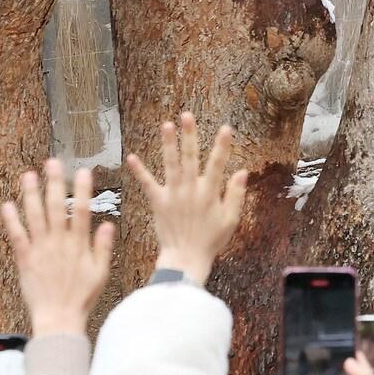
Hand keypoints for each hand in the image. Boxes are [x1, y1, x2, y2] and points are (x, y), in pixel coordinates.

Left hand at [1, 160, 114, 336]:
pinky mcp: (25, 258)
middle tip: (52, 162)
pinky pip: (16, 235)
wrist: (59, 317)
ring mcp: (41, 249)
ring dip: (31, 194)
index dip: (83, 190)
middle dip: (55, 183)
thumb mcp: (101, 273)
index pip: (82, 211)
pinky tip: (8, 204)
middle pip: (56, 207)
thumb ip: (103, 248)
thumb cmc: (82, 297)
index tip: (84, 171)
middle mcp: (59, 243)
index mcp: (79, 245)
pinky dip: (11, 220)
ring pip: (35, 216)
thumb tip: (108, 225)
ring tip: (29, 175)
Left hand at [126, 112, 246, 284]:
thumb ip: (236, 196)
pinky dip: (140, 171)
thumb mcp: (231, 221)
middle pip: (190, 158)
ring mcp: (173, 195)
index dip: (222, 146)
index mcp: (210, 194)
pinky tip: (131, 157)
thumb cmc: (211, 241)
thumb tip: (241, 172)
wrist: (186, 258)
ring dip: (168, 144)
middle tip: (187, 115)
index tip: (225, 128)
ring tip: (166, 124)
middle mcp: (190, 190)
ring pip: (170, 165)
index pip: (217, 165)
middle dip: (189, 136)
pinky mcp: (158, 203)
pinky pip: (148, 184)